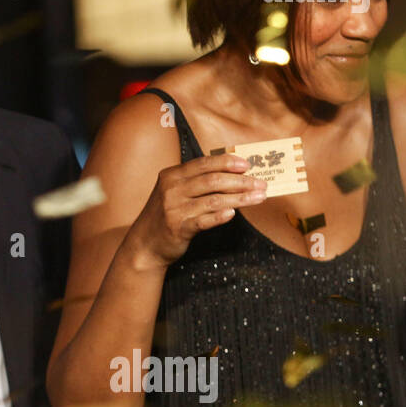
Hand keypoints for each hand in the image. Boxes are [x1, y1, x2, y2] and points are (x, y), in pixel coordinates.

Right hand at [124, 154, 265, 268]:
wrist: (144, 244)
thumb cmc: (165, 216)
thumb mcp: (174, 192)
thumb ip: (196, 182)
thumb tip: (232, 175)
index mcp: (172, 175)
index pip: (204, 163)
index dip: (227, 162)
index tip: (247, 165)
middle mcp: (172, 189)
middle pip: (212, 180)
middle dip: (241, 181)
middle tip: (261, 184)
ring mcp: (174, 209)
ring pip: (213, 200)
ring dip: (240, 198)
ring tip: (258, 197)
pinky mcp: (178, 228)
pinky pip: (204, 220)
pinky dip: (220, 216)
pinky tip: (233, 213)